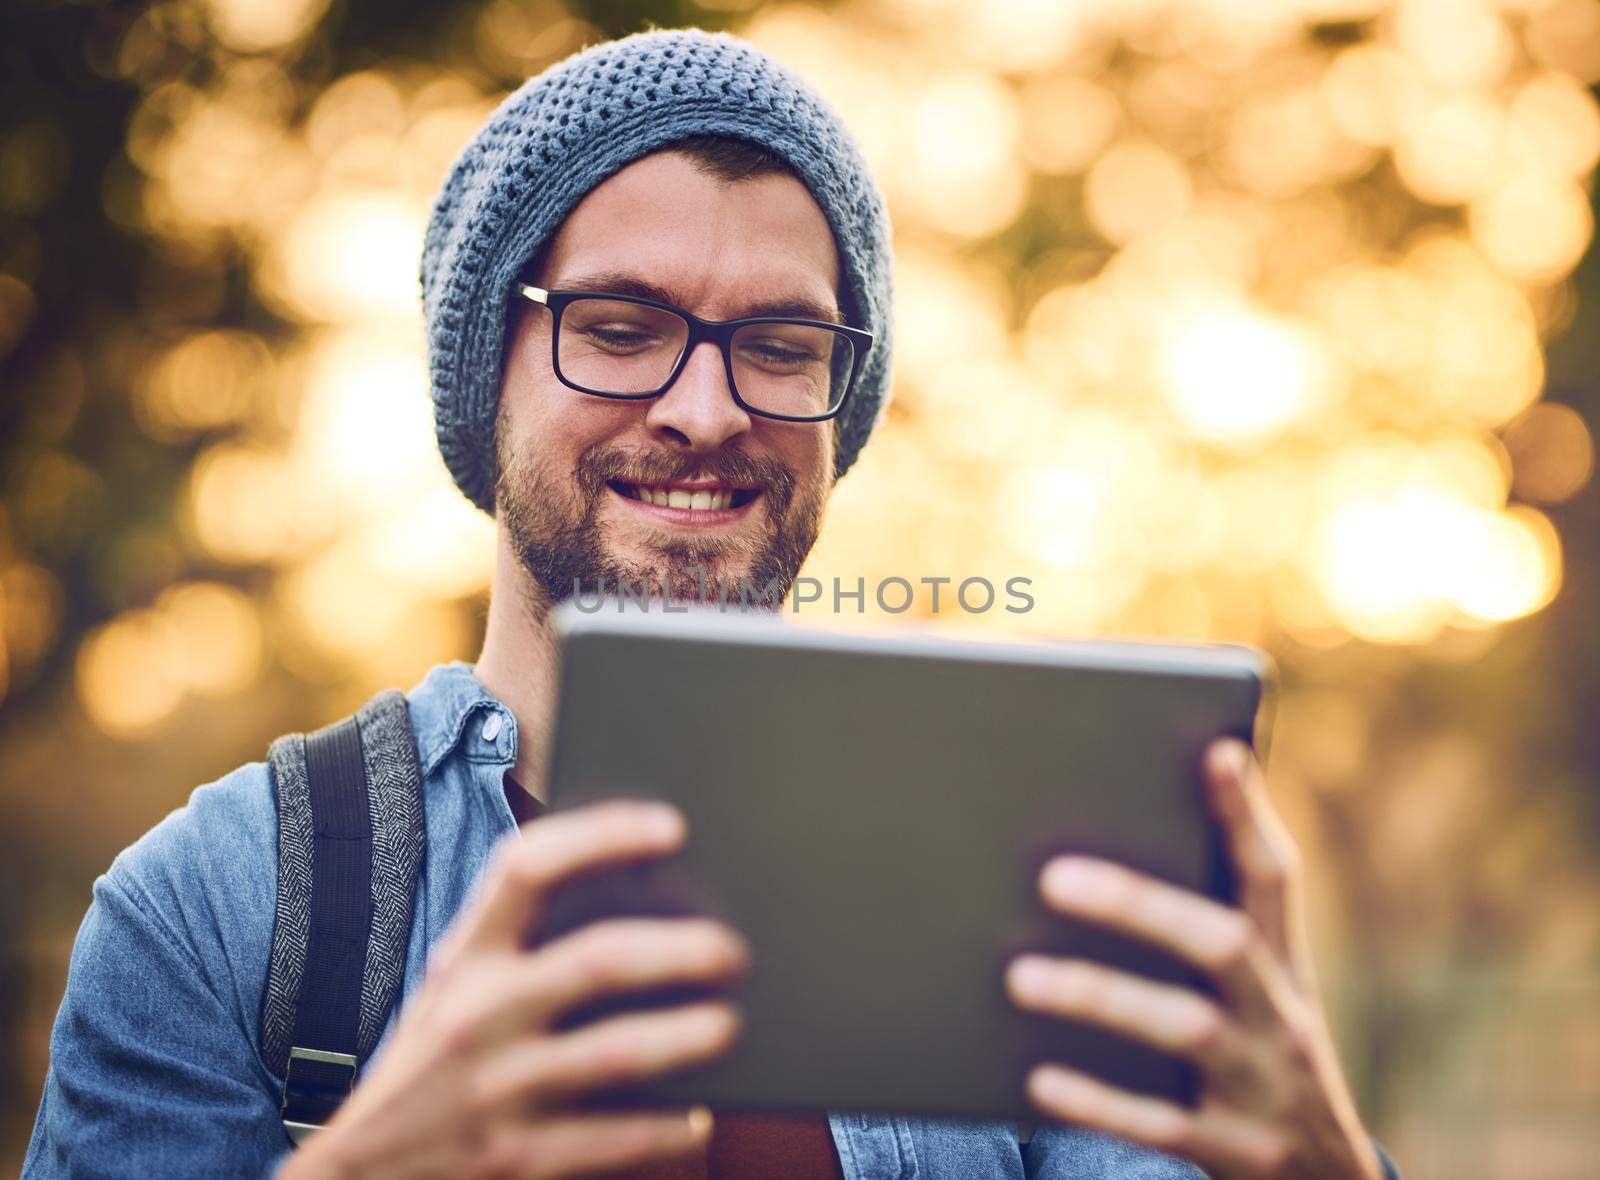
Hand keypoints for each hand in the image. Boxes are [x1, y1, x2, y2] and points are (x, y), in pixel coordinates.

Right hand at [282, 800, 748, 1179]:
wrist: (358, 1173)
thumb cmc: (433, 1056)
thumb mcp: (455, 982)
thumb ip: (518, 937)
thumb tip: (637, 890)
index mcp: (465, 955)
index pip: (527, 866)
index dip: (602, 834)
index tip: (670, 825)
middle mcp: (480, 1013)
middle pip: (599, 958)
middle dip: (683, 949)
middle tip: (734, 949)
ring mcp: (499, 1088)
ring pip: (620, 1051)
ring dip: (692, 1034)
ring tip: (731, 1023)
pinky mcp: (519, 1158)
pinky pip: (617, 1139)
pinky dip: (670, 1128)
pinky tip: (700, 1117)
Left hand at [1005, 739, 1384, 1179]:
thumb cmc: (1250, 1047)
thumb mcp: (1251, 987)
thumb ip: (1193, 919)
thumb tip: (1085, 843)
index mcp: (1280, 961)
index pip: (1272, 874)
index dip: (1247, 814)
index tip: (1216, 751)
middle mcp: (1281, 1014)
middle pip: (1220, 943)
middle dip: (1139, 904)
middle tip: (1050, 877)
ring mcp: (1264, 1085)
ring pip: (1183, 1029)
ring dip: (1100, 996)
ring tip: (1018, 976)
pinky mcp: (1236, 1151)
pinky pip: (1161, 1126)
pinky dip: (1099, 1101)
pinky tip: (1037, 1079)